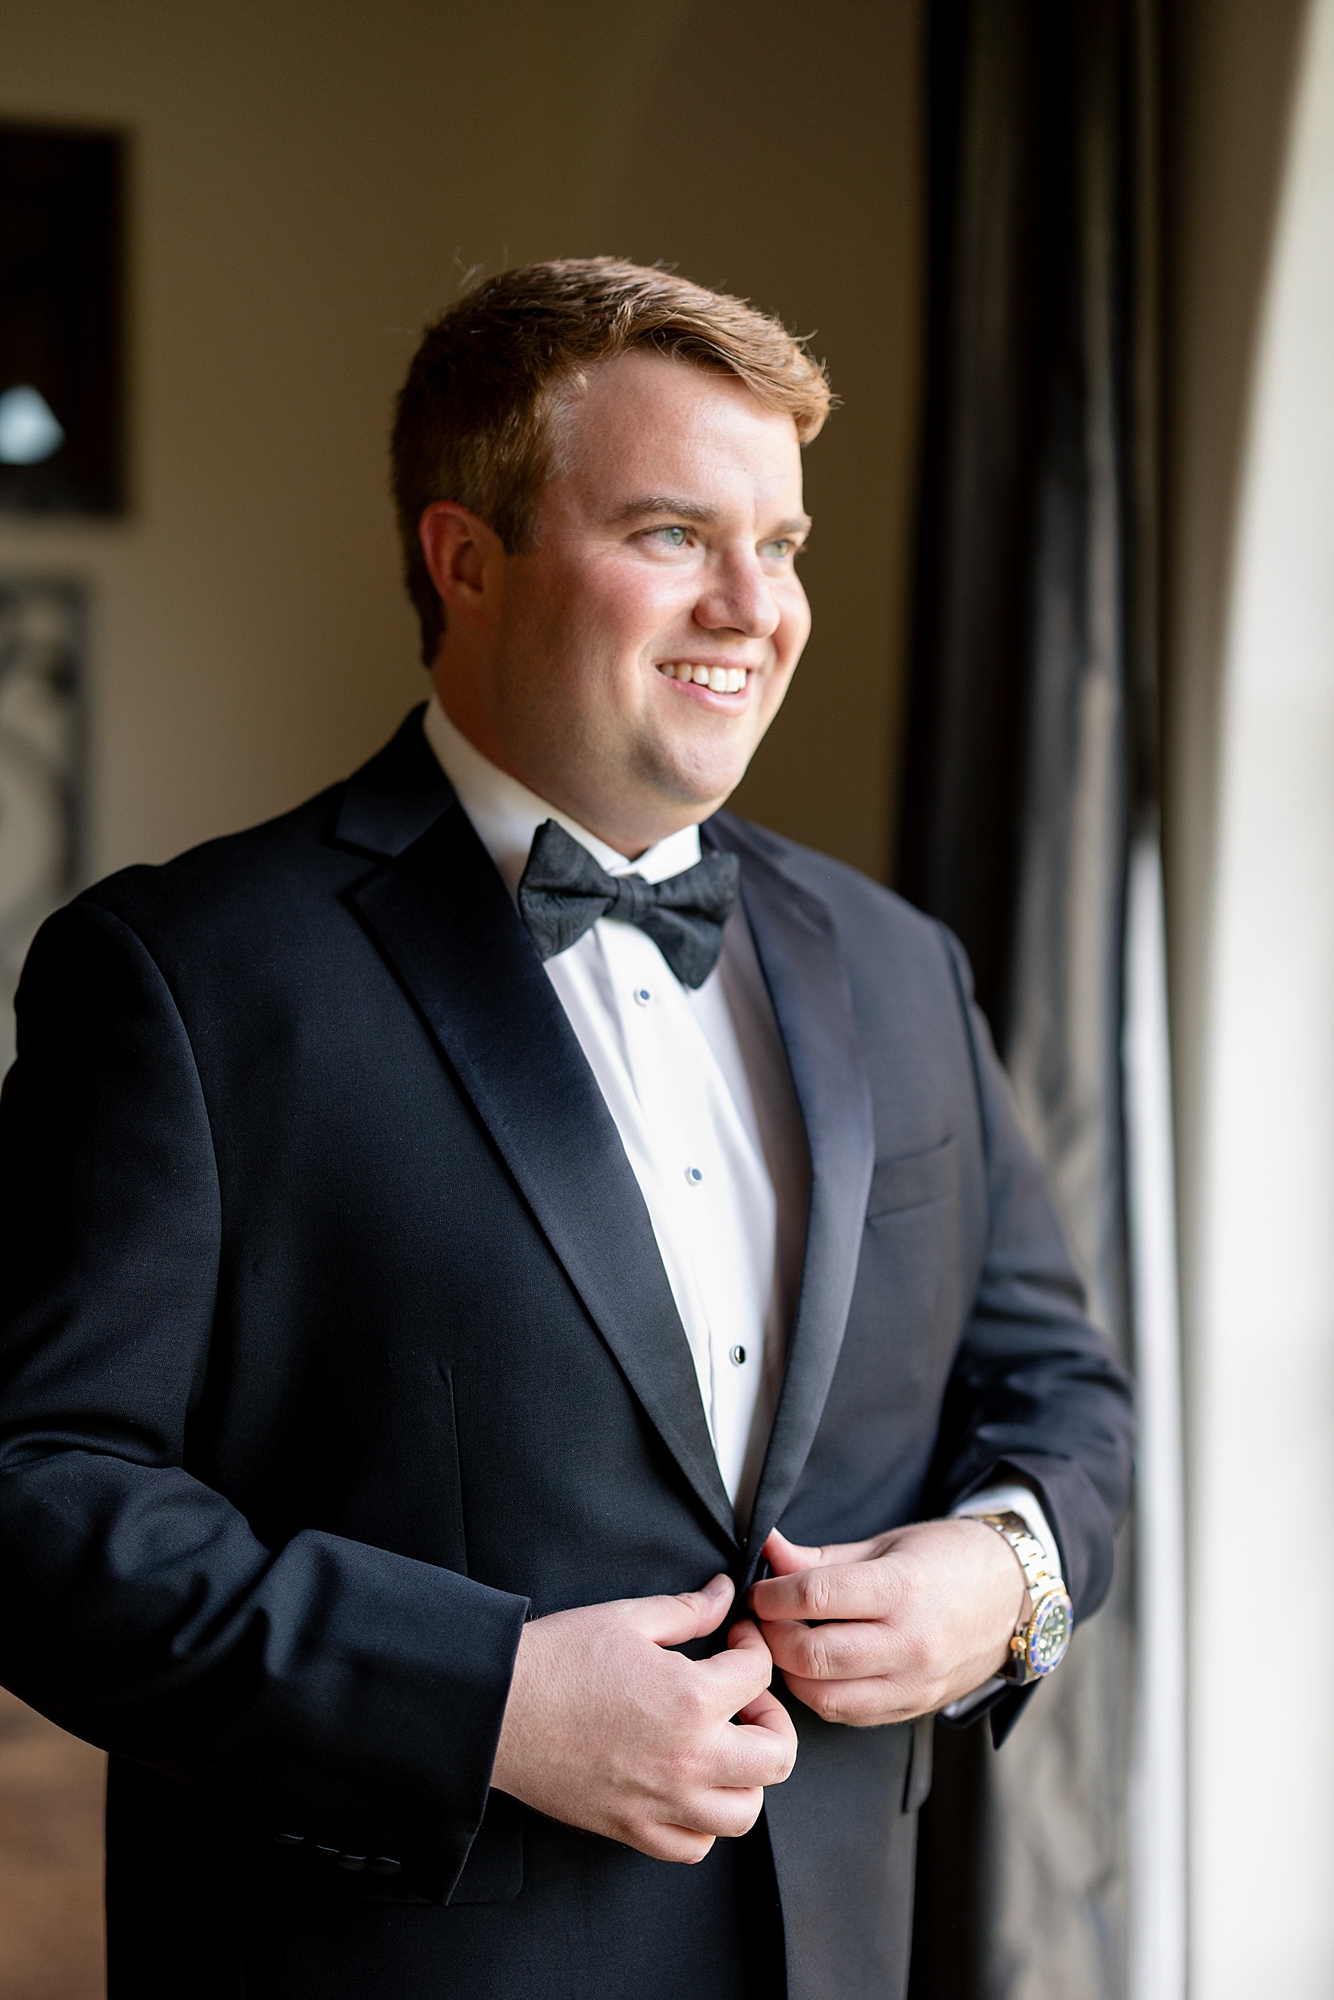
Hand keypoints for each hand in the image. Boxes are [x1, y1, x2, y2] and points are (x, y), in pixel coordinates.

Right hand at [490, 1573, 797, 1862]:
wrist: (497, 1709)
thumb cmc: (555, 1661)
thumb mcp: (628, 1618)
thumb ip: (688, 1609)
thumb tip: (725, 1596)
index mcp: (691, 1700)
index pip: (760, 1675)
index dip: (753, 1646)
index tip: (735, 1639)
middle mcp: (688, 1760)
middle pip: (776, 1757)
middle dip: (771, 1719)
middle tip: (744, 1699)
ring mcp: (662, 1803)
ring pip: (745, 1813)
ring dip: (746, 1777)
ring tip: (723, 1745)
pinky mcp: (632, 1829)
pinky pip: (694, 1846)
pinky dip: (703, 1822)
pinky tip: (688, 1786)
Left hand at [747, 1519, 1027, 1725]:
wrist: (1014, 1595)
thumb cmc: (950, 1560)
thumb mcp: (885, 1545)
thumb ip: (821, 1557)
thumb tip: (768, 1551)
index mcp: (902, 1589)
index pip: (814, 1597)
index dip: (772, 1594)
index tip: (758, 1590)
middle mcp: (910, 1642)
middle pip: (813, 1654)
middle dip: (772, 1637)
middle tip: (762, 1620)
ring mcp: (914, 1682)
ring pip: (825, 1696)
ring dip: (791, 1673)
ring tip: (786, 1644)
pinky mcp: (915, 1707)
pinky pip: (850, 1714)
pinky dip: (821, 1694)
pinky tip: (817, 1669)